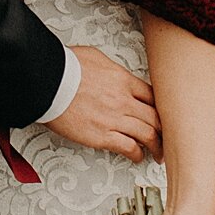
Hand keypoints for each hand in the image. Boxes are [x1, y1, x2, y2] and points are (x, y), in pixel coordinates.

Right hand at [47, 46, 161, 162]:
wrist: (47, 81)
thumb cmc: (65, 67)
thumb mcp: (96, 57)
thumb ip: (112, 69)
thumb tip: (115, 74)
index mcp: (123, 80)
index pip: (153, 97)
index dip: (161, 109)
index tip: (162, 116)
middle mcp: (123, 100)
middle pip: (155, 118)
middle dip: (164, 130)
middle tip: (166, 138)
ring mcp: (114, 119)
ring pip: (147, 135)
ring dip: (156, 146)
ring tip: (158, 154)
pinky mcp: (101, 136)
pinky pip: (127, 147)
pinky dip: (136, 154)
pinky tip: (137, 156)